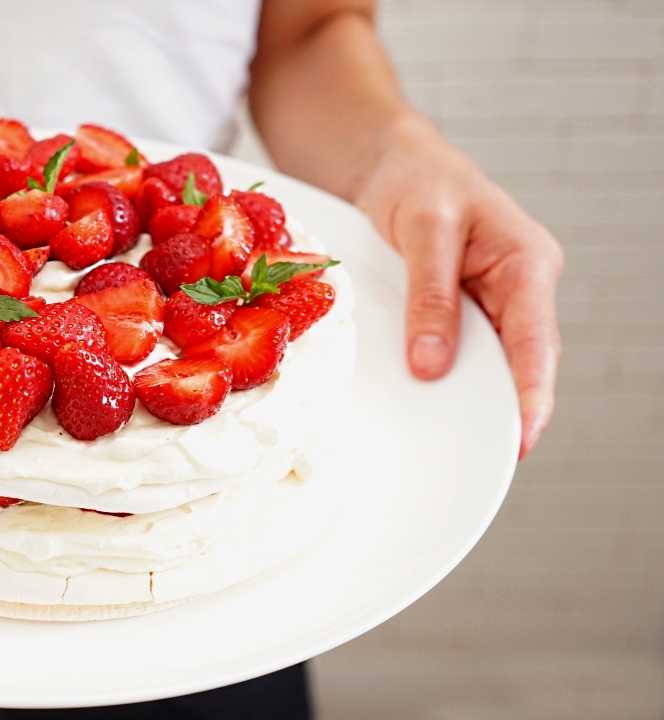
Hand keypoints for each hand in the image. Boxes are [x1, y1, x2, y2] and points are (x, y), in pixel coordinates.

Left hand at [357, 114, 563, 458]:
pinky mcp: (462, 307)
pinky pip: (462, 348)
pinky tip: (430, 402)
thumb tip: (432, 364)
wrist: (392, 163)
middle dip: (507, 408)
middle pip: (520, 360)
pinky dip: (449, 374)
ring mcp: (492, 299)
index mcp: (526, 262)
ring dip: (475, 396)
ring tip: (457, 445)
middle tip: (486, 458)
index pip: (536, 341)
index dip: (531, 393)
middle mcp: (518, 285)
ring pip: (491, 359)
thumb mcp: (423, 229)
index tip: (522, 436)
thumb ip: (430, 295)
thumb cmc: (416, 180)